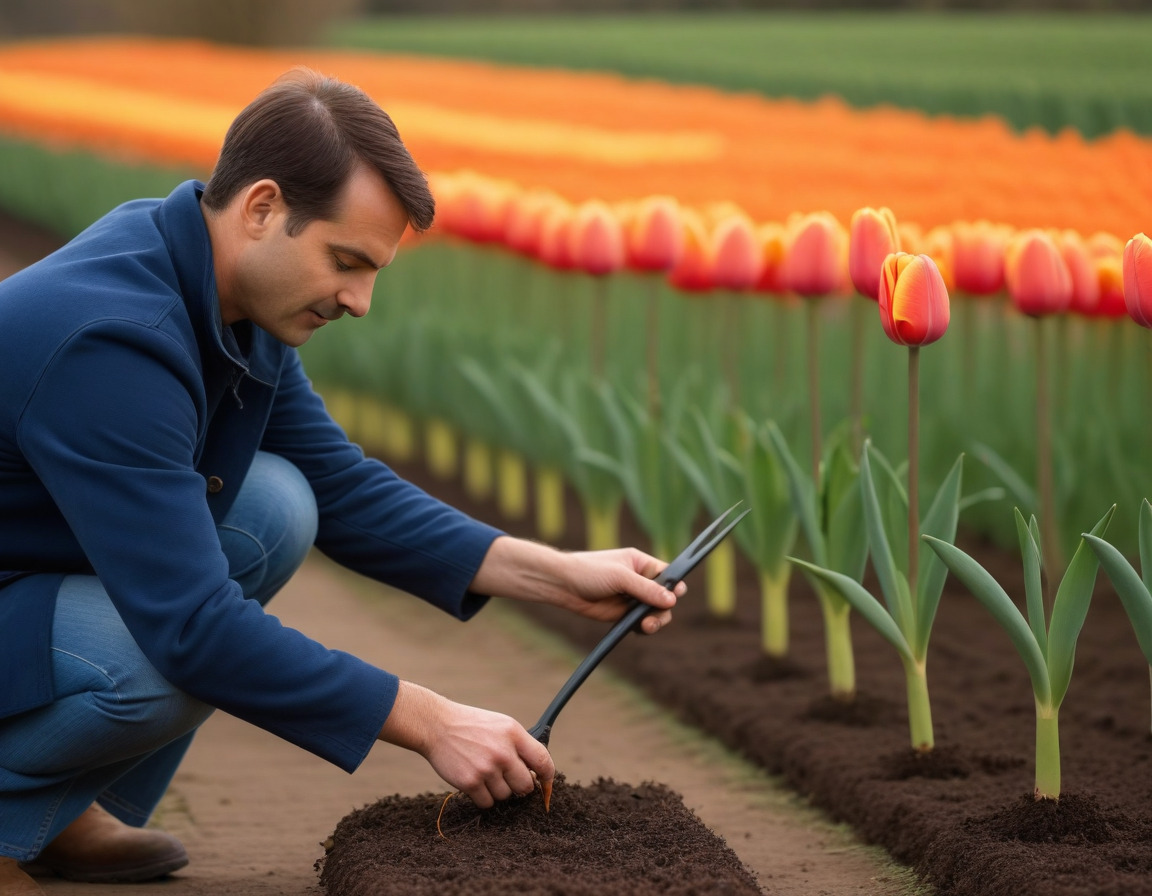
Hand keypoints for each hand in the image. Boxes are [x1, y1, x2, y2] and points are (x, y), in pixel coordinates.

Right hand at [378, 681, 552, 808]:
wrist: (436, 725)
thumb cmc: (472, 726)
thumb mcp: (501, 725)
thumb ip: (520, 745)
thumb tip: (538, 772)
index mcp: (514, 734)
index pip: (543, 761)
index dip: (548, 778)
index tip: (545, 785)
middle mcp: (502, 751)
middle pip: (526, 786)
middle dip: (519, 786)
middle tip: (506, 777)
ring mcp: (486, 768)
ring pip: (505, 796)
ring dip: (498, 790)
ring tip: (485, 772)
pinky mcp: (470, 782)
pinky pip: (487, 803)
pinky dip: (483, 797)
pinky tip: (475, 781)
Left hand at [549, 548, 682, 633]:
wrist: (562, 585)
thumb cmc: (589, 571)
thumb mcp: (620, 577)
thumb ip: (646, 588)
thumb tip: (672, 600)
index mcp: (641, 564)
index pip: (667, 574)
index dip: (674, 586)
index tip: (676, 595)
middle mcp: (639, 581)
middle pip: (664, 598)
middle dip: (663, 609)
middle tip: (654, 617)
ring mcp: (631, 598)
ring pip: (654, 613)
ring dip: (655, 621)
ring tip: (646, 627)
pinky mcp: (622, 614)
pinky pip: (641, 623)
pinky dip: (643, 628)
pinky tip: (638, 629)